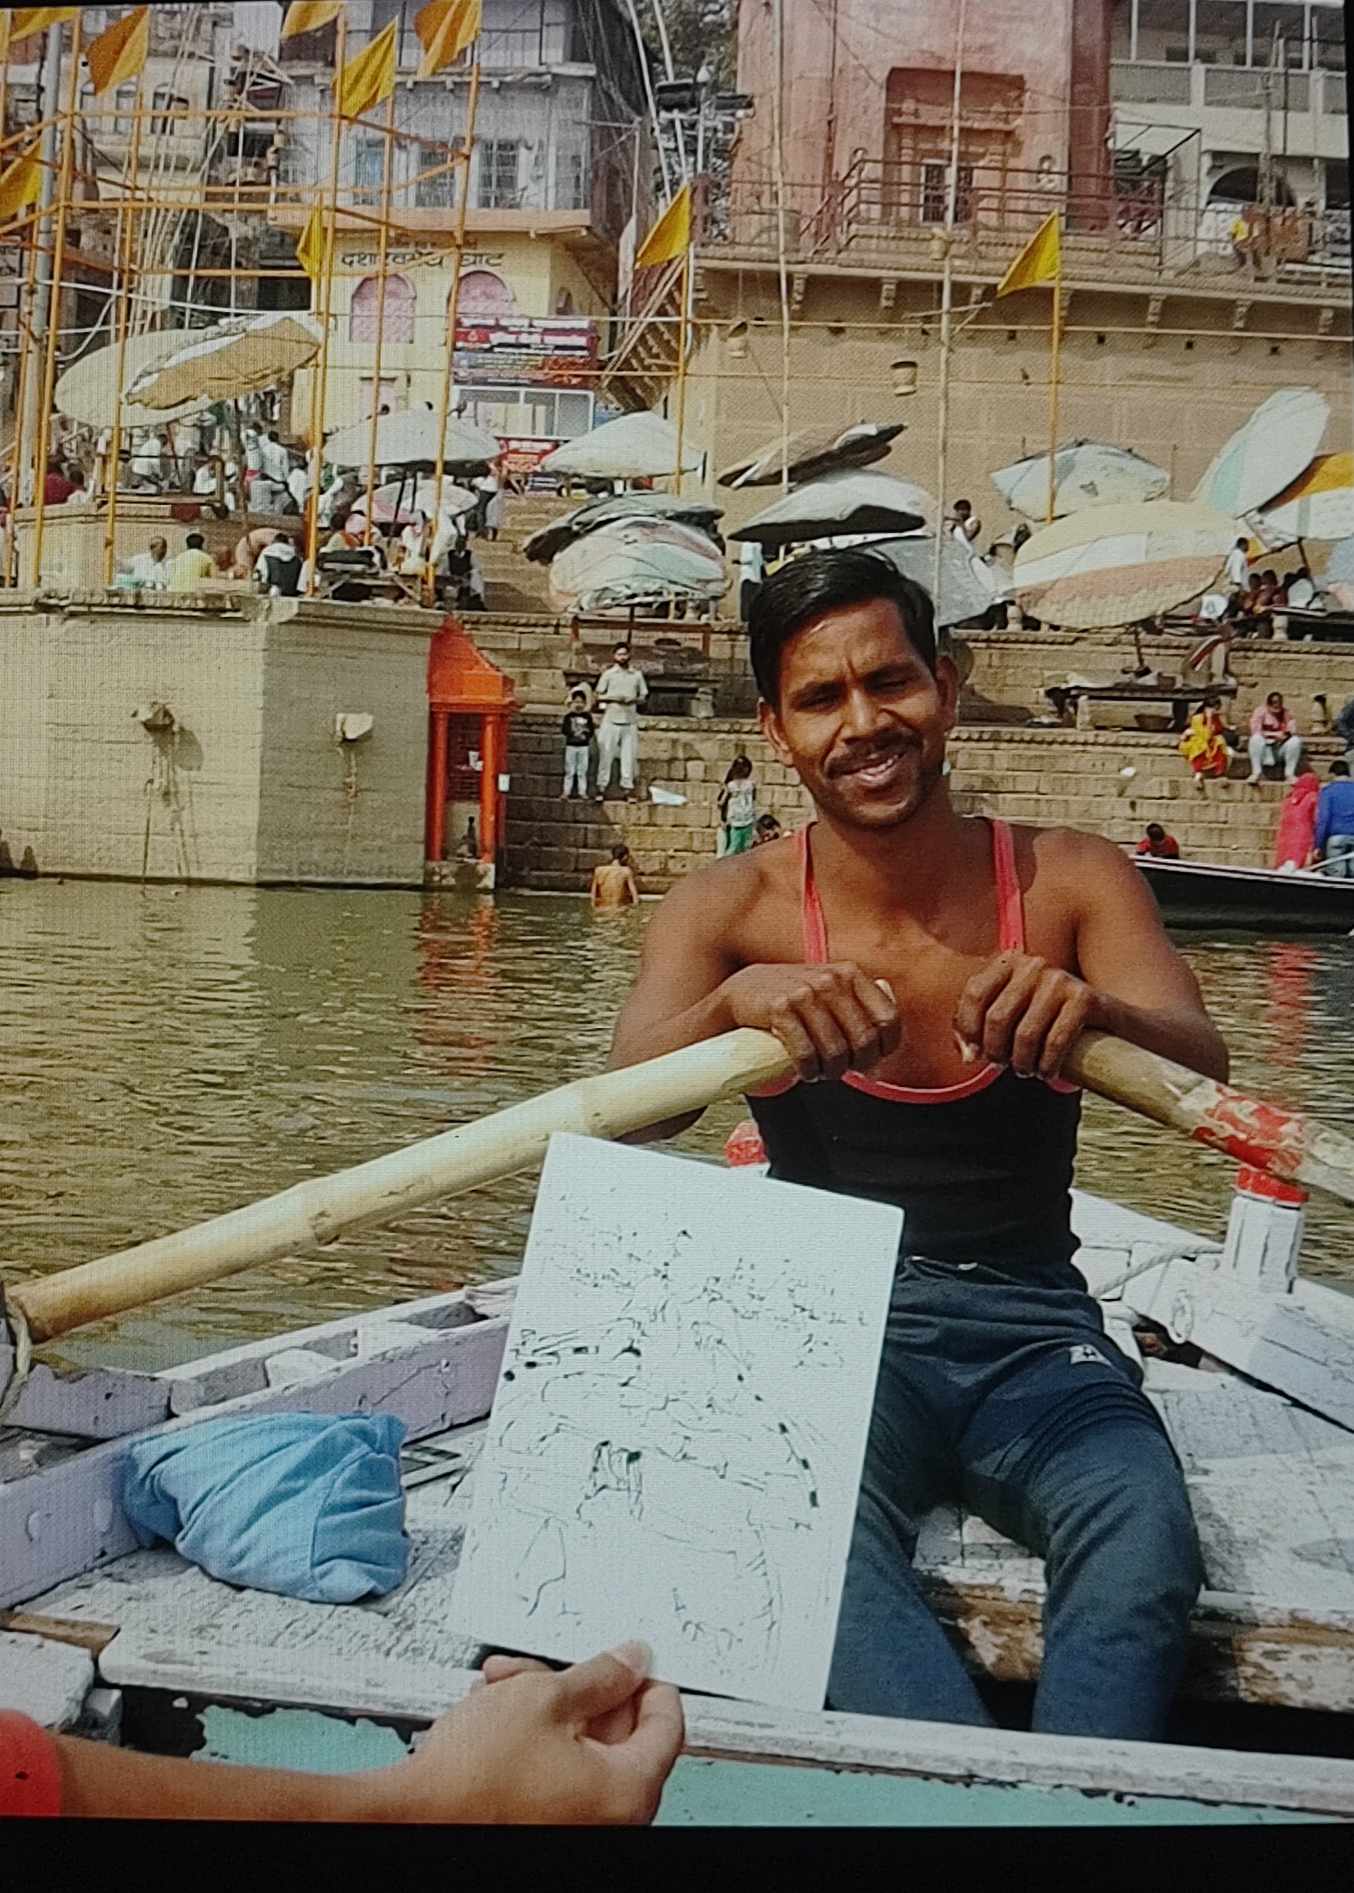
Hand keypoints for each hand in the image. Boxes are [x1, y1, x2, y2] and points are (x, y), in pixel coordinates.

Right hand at [380, 1643, 683, 1824]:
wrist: (412, 1814)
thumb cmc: (474, 1777)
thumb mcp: (544, 1697)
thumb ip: (600, 1675)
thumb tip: (633, 1660)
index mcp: (627, 1791)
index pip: (667, 1722)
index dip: (647, 1679)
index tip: (630, 1657)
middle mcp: (610, 1818)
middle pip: (618, 1733)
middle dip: (579, 1688)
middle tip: (549, 1666)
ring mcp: (576, 1824)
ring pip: (578, 1744)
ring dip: (545, 1704)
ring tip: (504, 1684)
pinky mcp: (542, 1823)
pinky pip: (555, 1768)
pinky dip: (532, 1736)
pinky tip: (495, 1712)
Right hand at [720, 962, 899, 1082]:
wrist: (741, 994)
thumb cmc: (791, 1001)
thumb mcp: (829, 992)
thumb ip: (861, 1008)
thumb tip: (886, 1047)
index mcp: (850, 974)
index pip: (888, 1019)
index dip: (884, 1049)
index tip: (869, 1061)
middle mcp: (830, 979)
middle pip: (864, 1040)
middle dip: (855, 1065)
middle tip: (840, 1070)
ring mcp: (804, 992)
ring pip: (836, 1051)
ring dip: (829, 1071)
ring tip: (819, 1072)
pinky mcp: (779, 1008)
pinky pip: (805, 1052)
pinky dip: (808, 1070)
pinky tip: (804, 1071)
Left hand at [954, 950, 1101, 1081]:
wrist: (1109, 1021)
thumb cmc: (1050, 1022)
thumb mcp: (1012, 1018)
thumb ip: (979, 1030)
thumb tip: (968, 1056)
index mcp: (1010, 962)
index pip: (974, 993)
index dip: (969, 1030)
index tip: (976, 1054)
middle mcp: (1033, 965)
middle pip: (997, 1017)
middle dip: (996, 1052)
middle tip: (1006, 1066)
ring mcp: (1060, 979)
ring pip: (1025, 1033)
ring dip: (1023, 1063)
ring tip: (1028, 1071)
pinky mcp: (1085, 998)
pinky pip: (1056, 1040)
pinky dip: (1048, 1064)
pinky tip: (1048, 1073)